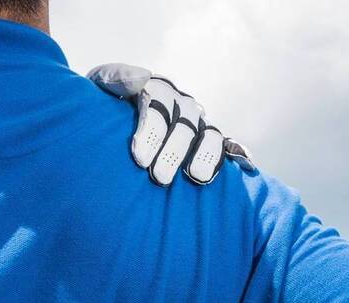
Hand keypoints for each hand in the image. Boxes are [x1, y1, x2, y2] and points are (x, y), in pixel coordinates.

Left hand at [87, 63, 254, 185]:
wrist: (110, 116)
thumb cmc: (103, 103)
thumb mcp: (101, 84)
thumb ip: (116, 78)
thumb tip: (142, 78)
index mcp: (157, 89)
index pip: (157, 105)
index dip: (151, 131)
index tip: (139, 158)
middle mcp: (181, 105)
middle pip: (183, 125)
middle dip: (172, 152)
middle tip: (159, 178)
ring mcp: (197, 122)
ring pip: (208, 135)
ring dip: (205, 156)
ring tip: (197, 178)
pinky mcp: (207, 139)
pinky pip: (228, 144)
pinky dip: (238, 153)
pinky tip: (247, 165)